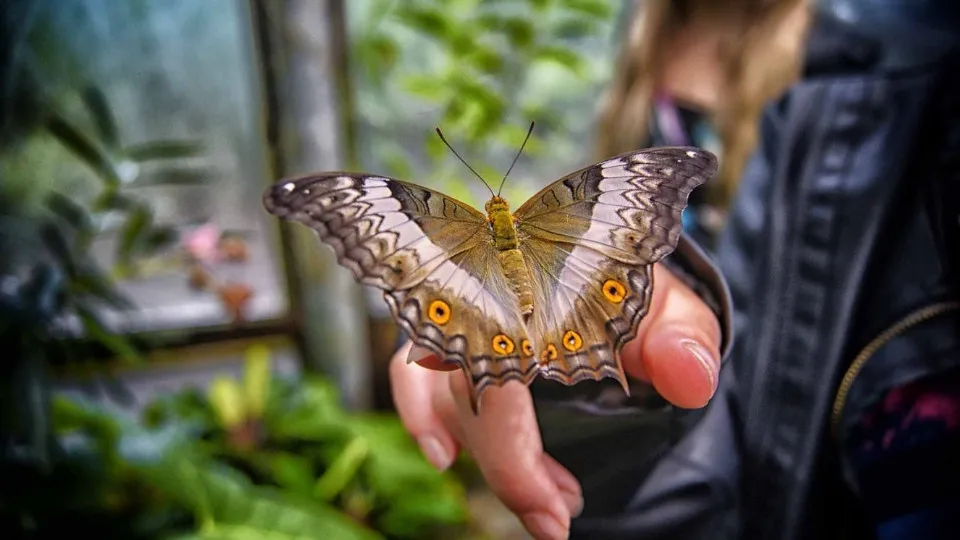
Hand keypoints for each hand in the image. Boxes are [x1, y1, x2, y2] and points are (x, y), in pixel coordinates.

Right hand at [389, 264, 721, 539]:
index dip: (516, 454)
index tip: (558, 510)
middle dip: (506, 469)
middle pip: (464, 394)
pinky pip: (410, 371)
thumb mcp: (669, 308)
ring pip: (442, 393)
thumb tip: (690, 380)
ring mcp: (457, 310)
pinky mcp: (442, 329)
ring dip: (485, 455)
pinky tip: (443, 455)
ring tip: (542, 499)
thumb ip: (684, 337)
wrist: (605, 265)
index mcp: (536, 283)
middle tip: (556, 517)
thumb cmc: (630, 289)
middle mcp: (483, 293)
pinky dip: (419, 413)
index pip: (502, 373)